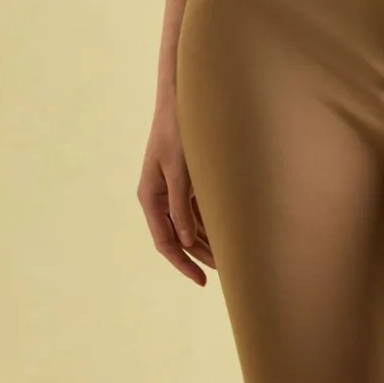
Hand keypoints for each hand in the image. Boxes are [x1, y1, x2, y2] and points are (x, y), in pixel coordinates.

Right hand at [138, 108, 215, 283]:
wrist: (181, 102)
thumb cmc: (177, 132)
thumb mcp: (180, 171)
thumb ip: (181, 206)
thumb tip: (184, 239)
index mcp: (151, 197)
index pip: (165, 241)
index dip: (182, 263)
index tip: (201, 280)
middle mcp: (159, 198)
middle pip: (179, 238)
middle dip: (200, 255)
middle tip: (228, 271)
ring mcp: (173, 191)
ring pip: (189, 226)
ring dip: (207, 242)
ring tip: (232, 257)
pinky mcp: (186, 183)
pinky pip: (196, 211)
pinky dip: (210, 223)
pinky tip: (228, 233)